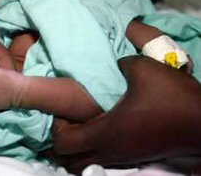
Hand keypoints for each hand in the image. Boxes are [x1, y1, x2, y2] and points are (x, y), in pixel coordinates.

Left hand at [50, 56, 200, 173]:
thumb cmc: (172, 97)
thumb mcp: (144, 69)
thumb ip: (121, 63)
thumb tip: (114, 64)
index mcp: (106, 132)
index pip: (64, 143)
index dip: (56, 128)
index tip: (62, 111)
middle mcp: (109, 150)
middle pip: (69, 161)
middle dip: (61, 144)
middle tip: (66, 122)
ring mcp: (120, 157)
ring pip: (85, 164)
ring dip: (76, 150)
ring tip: (78, 128)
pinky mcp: (131, 157)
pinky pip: (100, 160)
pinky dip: (90, 151)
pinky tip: (98, 130)